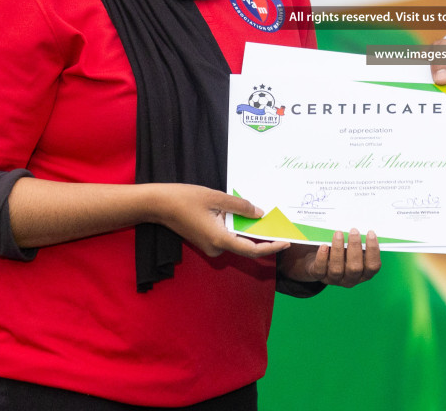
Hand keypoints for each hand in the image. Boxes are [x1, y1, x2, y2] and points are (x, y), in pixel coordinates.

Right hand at [153, 185, 290, 259]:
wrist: (159, 205)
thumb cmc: (185, 198)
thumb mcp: (216, 197)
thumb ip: (240, 206)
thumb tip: (260, 213)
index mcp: (220, 239)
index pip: (252, 249)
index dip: (271, 248)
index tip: (286, 243)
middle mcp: (216, 248)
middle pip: (246, 247)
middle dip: (264, 239)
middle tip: (281, 228)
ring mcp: (210, 247)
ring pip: (236, 241)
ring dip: (250, 232)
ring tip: (267, 219)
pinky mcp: (206, 242)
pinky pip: (227, 237)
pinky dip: (238, 229)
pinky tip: (246, 217)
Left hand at [278, 229, 380, 286]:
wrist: (319, 260)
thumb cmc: (342, 251)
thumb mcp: (352, 248)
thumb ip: (358, 242)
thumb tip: (361, 223)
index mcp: (364, 272)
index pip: (373, 266)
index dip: (373, 250)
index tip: (370, 232)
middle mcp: (351, 279)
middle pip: (355, 268)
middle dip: (355, 248)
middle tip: (353, 230)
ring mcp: (335, 279)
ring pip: (337, 269)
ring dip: (338, 250)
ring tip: (338, 233)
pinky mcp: (320, 276)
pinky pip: (320, 270)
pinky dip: (322, 257)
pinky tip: (324, 246)